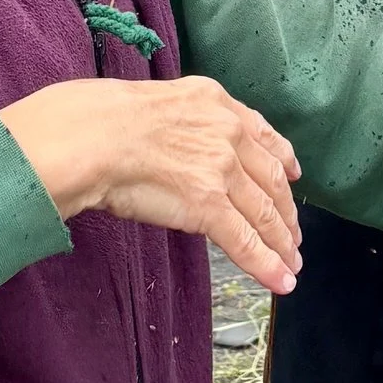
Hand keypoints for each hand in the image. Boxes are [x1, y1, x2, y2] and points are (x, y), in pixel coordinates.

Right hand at [0, 76, 303, 294]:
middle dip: (284, 211)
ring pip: (263, 213)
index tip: (292, 173)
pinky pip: (245, 240)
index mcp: (214, 103)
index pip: (262, 136)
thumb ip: (182, 123)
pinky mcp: (209, 204)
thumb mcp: (156, 102)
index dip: (282, 160)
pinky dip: (266, 264)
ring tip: (290, 263)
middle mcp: (227, 133)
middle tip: (293, 234)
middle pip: (270, 179)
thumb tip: (177, 144)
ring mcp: (221, 169)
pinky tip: (280, 280)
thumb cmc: (100, 120)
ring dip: (281, 243)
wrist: (89, 136)